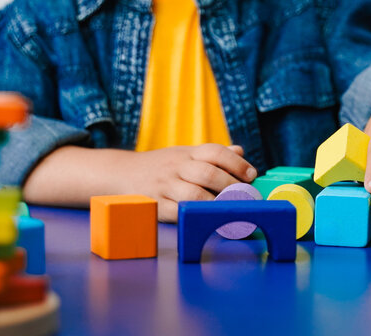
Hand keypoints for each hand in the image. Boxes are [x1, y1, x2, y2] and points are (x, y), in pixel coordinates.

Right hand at [23, 144, 256, 222]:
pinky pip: (177, 212)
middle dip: (230, 185)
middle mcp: (175, 167)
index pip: (214, 152)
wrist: (120, 174)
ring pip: (193, 194)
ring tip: (231, 209)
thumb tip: (240, 152)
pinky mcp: (155, 205)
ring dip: (216, 203)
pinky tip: (208, 218)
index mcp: (186, 153)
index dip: (236, 163)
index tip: (251, 175)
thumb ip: (212, 154)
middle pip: (207, 173)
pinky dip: (194, 216)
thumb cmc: (160, 166)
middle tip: (246, 196)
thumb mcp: (184, 153)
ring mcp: (164, 187)